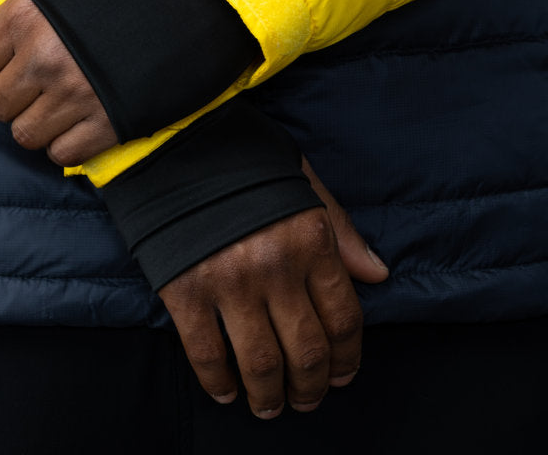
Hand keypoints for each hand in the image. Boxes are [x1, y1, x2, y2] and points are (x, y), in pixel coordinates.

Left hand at [0, 0, 117, 164]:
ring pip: (26, 135)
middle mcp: (46, 60)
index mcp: (26, 15)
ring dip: (38, 122)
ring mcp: (79, 95)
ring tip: (59, 101)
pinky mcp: (112, 121)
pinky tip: (82, 119)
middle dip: (11, 95)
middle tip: (36, 80)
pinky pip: (65, 155)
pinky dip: (68, 143)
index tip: (7, 60)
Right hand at [159, 159, 387, 418]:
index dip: (347, 357)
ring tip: (269, 406)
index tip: (341, 376)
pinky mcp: (183, 290)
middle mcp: (274, 265)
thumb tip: (378, 275)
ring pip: (260, 363)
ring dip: (269, 396)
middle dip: (311, 387)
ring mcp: (226, 281)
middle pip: (306, 350)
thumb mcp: (302, 181)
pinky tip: (226, 392)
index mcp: (309, 237)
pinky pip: (206, 354)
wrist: (172, 144)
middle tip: (306, 400)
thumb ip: (341, 229)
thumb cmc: (242, 160)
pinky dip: (218, 383)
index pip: (343, 317)